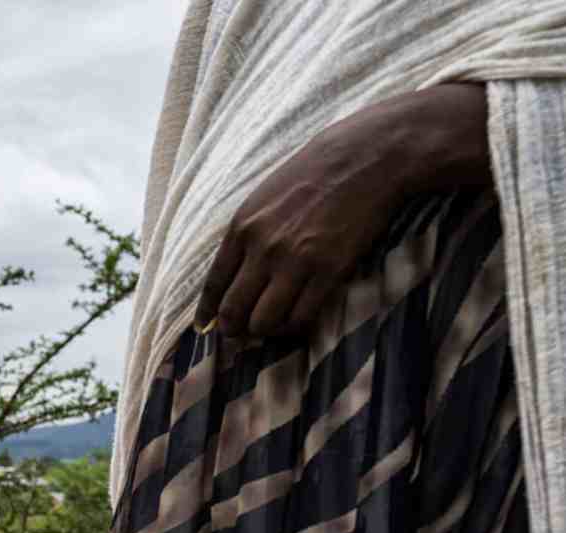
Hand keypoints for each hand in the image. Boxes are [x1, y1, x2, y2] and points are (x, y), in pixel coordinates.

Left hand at [199, 84, 488, 340]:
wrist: (367, 156)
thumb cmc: (316, 172)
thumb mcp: (264, 197)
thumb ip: (246, 234)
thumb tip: (233, 272)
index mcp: (241, 228)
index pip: (213, 286)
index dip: (208, 314)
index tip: (207, 328)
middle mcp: (262, 248)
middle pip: (233, 312)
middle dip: (234, 330)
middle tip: (243, 333)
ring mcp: (295, 261)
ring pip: (263, 323)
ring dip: (266, 331)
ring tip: (274, 325)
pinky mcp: (329, 270)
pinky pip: (301, 318)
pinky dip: (296, 327)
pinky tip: (298, 320)